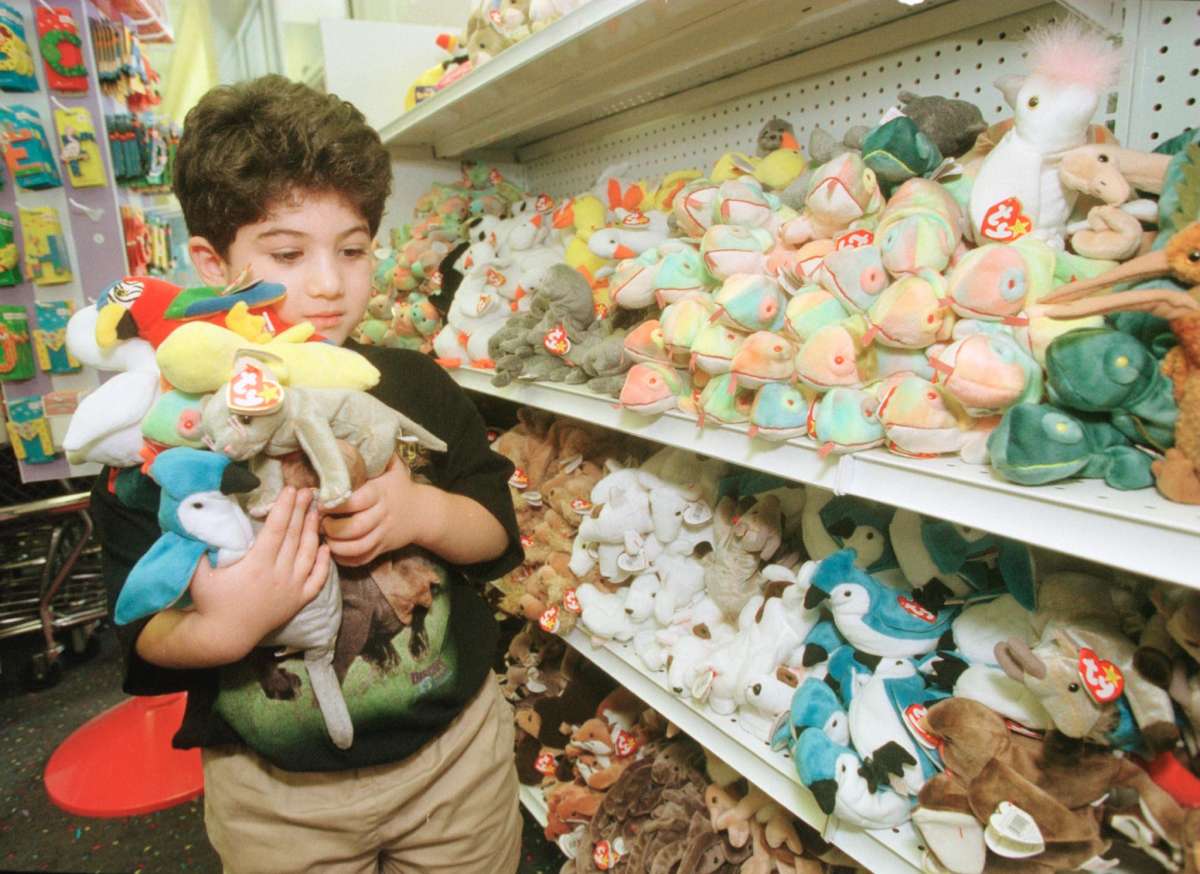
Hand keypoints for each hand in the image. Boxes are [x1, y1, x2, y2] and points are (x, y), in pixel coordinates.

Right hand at [189, 487, 330, 657]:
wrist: (224, 637)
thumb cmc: (209, 602)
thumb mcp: (198, 574)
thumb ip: (197, 548)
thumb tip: (194, 519)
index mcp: (257, 565)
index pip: (277, 529)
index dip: (286, 507)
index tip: (292, 490)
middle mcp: (279, 575)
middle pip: (295, 536)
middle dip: (302, 511)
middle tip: (308, 491)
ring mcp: (292, 589)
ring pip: (309, 554)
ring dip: (313, 531)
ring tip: (315, 511)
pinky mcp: (298, 601)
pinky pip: (317, 580)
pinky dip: (324, 563)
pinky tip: (325, 547)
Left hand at [321, 455, 439, 566]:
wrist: (424, 513)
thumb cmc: (401, 487)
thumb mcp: (393, 468)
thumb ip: (378, 455)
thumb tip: (356, 434)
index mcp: (380, 494)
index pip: (357, 501)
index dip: (336, 504)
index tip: (322, 502)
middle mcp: (382, 515)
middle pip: (355, 528)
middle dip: (333, 528)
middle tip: (320, 522)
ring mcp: (383, 535)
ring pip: (358, 547)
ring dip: (337, 546)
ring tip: (325, 538)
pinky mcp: (382, 549)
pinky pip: (362, 560)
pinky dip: (346, 559)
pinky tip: (335, 551)